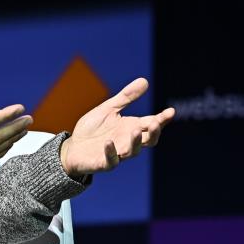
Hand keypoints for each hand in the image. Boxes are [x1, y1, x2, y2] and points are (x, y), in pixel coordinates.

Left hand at [59, 77, 174, 177]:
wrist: (73, 147)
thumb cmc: (93, 129)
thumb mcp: (108, 109)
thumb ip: (126, 97)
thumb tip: (145, 80)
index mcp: (131, 128)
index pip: (151, 124)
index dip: (162, 119)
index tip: (171, 111)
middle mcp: (128, 142)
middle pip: (148, 140)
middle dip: (153, 132)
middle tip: (156, 123)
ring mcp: (117, 153)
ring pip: (132, 151)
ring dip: (135, 142)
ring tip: (135, 130)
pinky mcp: (103, 163)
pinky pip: (110, 160)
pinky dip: (111, 152)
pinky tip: (109, 142)